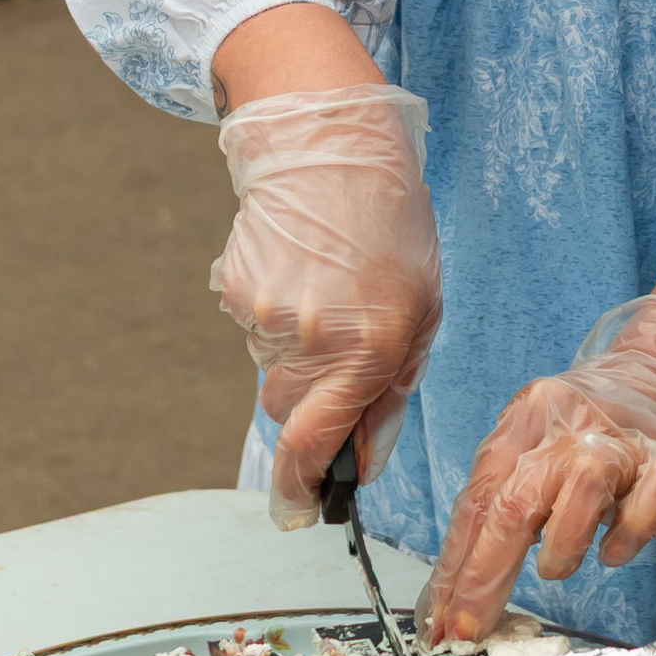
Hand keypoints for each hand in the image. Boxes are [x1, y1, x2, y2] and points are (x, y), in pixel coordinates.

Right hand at [210, 86, 442, 526]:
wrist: (331, 142)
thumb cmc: (391, 227)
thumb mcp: (421, 311)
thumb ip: (390, 394)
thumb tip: (361, 464)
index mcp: (368, 349)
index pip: (316, 446)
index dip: (304, 490)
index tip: (301, 513)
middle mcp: (311, 339)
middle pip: (287, 414)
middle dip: (310, 402)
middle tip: (340, 346)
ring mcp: (264, 313)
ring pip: (270, 369)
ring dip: (297, 349)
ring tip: (328, 286)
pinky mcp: (234, 288)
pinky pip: (252, 328)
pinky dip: (275, 312)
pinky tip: (301, 268)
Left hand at [421, 294, 655, 642]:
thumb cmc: (587, 436)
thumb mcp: (535, 454)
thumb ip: (499, 507)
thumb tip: (453, 594)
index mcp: (526, 417)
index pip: (479, 498)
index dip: (455, 565)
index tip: (440, 622)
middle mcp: (571, 422)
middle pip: (517, 499)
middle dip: (485, 575)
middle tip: (470, 628)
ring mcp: (624, 441)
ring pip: (582, 488)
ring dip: (560, 546)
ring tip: (554, 568)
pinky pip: (645, 508)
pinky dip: (624, 539)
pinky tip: (612, 551)